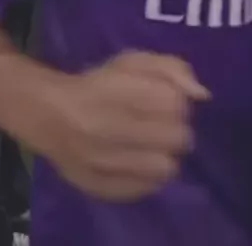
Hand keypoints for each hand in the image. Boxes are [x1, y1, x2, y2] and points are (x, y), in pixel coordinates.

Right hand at [35, 51, 209, 200]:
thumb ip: (172, 68)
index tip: (166, 100)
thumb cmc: (100, 83)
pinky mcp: (97, 186)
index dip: (177, 102)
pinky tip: (141, 163)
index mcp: (117, 89)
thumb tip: (202, 95)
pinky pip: (143, 189)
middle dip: (175, 129)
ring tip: (153, 146)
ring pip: (164, 167)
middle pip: (175, 137)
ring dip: (166, 155)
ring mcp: (101, 160)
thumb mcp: (133, 61)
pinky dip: (149, 178)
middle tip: (161, 125)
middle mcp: (107, 125)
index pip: (174, 103)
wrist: (49, 113)